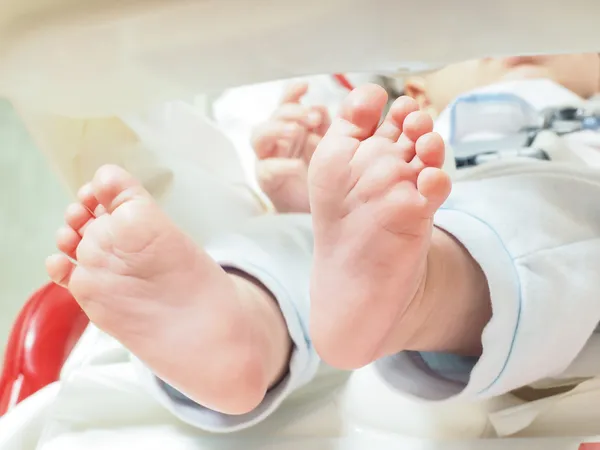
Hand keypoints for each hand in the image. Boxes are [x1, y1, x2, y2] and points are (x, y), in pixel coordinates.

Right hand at [251, 82, 330, 212]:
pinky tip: (296, 166)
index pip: (287, 103)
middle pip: (274, 116)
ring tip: (296, 132)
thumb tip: (321, 107)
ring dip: (277, 129)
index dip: (292, 92)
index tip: (305, 86)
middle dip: (291, 111)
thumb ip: (326, 127)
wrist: (325, 212)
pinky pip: (266, 169)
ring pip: (260, 135)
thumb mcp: (330, 147)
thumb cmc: (325, 176)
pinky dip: (281, 166)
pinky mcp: (267, 181)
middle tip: (311, 117)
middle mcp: (278, 140)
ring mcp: (268, 159)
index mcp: (293, 126)